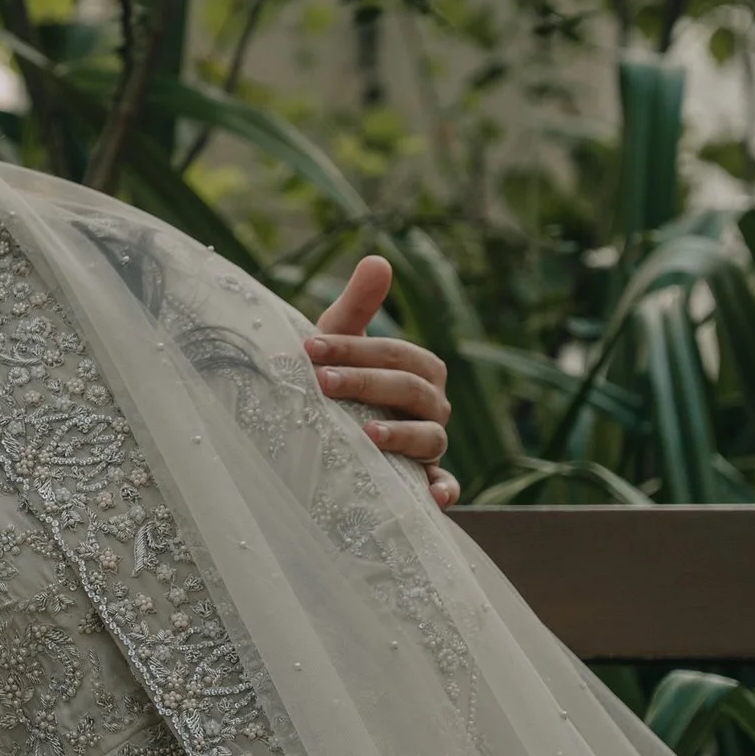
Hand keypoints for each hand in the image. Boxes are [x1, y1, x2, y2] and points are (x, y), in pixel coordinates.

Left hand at [309, 255, 458, 509]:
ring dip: (402, 435)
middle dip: (367, 384)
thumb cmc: (339, 383)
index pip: (394, 354)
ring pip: (431, 437)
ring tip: (367, 434)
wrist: (333, 439)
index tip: (308, 347)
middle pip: (411, 391)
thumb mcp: (341, 346)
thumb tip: (378, 259)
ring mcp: (430, 447)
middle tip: (323, 382)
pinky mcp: (425, 482)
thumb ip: (358, 306)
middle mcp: (432, 407)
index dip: (354, 348)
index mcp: (418, 372)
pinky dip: (444, 490)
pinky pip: (445, 487)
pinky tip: (432, 496)